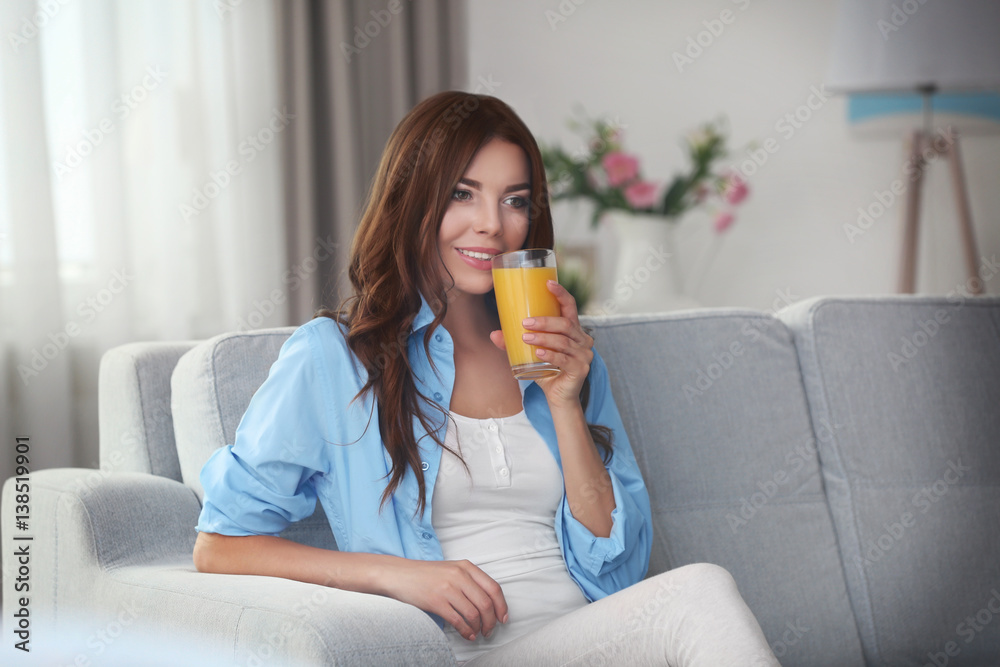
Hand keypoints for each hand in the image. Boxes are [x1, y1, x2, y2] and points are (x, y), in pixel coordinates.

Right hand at [373, 557, 507, 641]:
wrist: (399, 574)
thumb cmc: (426, 574)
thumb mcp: (451, 569)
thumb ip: (469, 581)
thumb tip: (489, 603)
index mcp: (466, 566)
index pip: (493, 588)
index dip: (502, 606)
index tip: (503, 618)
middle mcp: (459, 575)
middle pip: (486, 603)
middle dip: (491, 621)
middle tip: (489, 630)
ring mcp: (448, 588)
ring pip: (474, 614)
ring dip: (479, 628)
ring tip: (477, 633)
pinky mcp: (436, 601)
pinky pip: (458, 621)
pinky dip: (466, 631)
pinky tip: (466, 635)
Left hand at [490, 280, 593, 408]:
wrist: (559, 397)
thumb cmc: (547, 370)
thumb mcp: (531, 353)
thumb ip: (514, 343)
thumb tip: (494, 334)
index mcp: (573, 330)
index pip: (570, 306)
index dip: (561, 293)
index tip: (547, 283)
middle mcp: (583, 339)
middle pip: (565, 323)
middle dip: (544, 321)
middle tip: (525, 323)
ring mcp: (584, 354)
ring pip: (563, 340)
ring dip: (543, 338)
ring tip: (526, 338)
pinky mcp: (581, 369)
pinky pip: (564, 359)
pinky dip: (550, 354)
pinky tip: (538, 353)